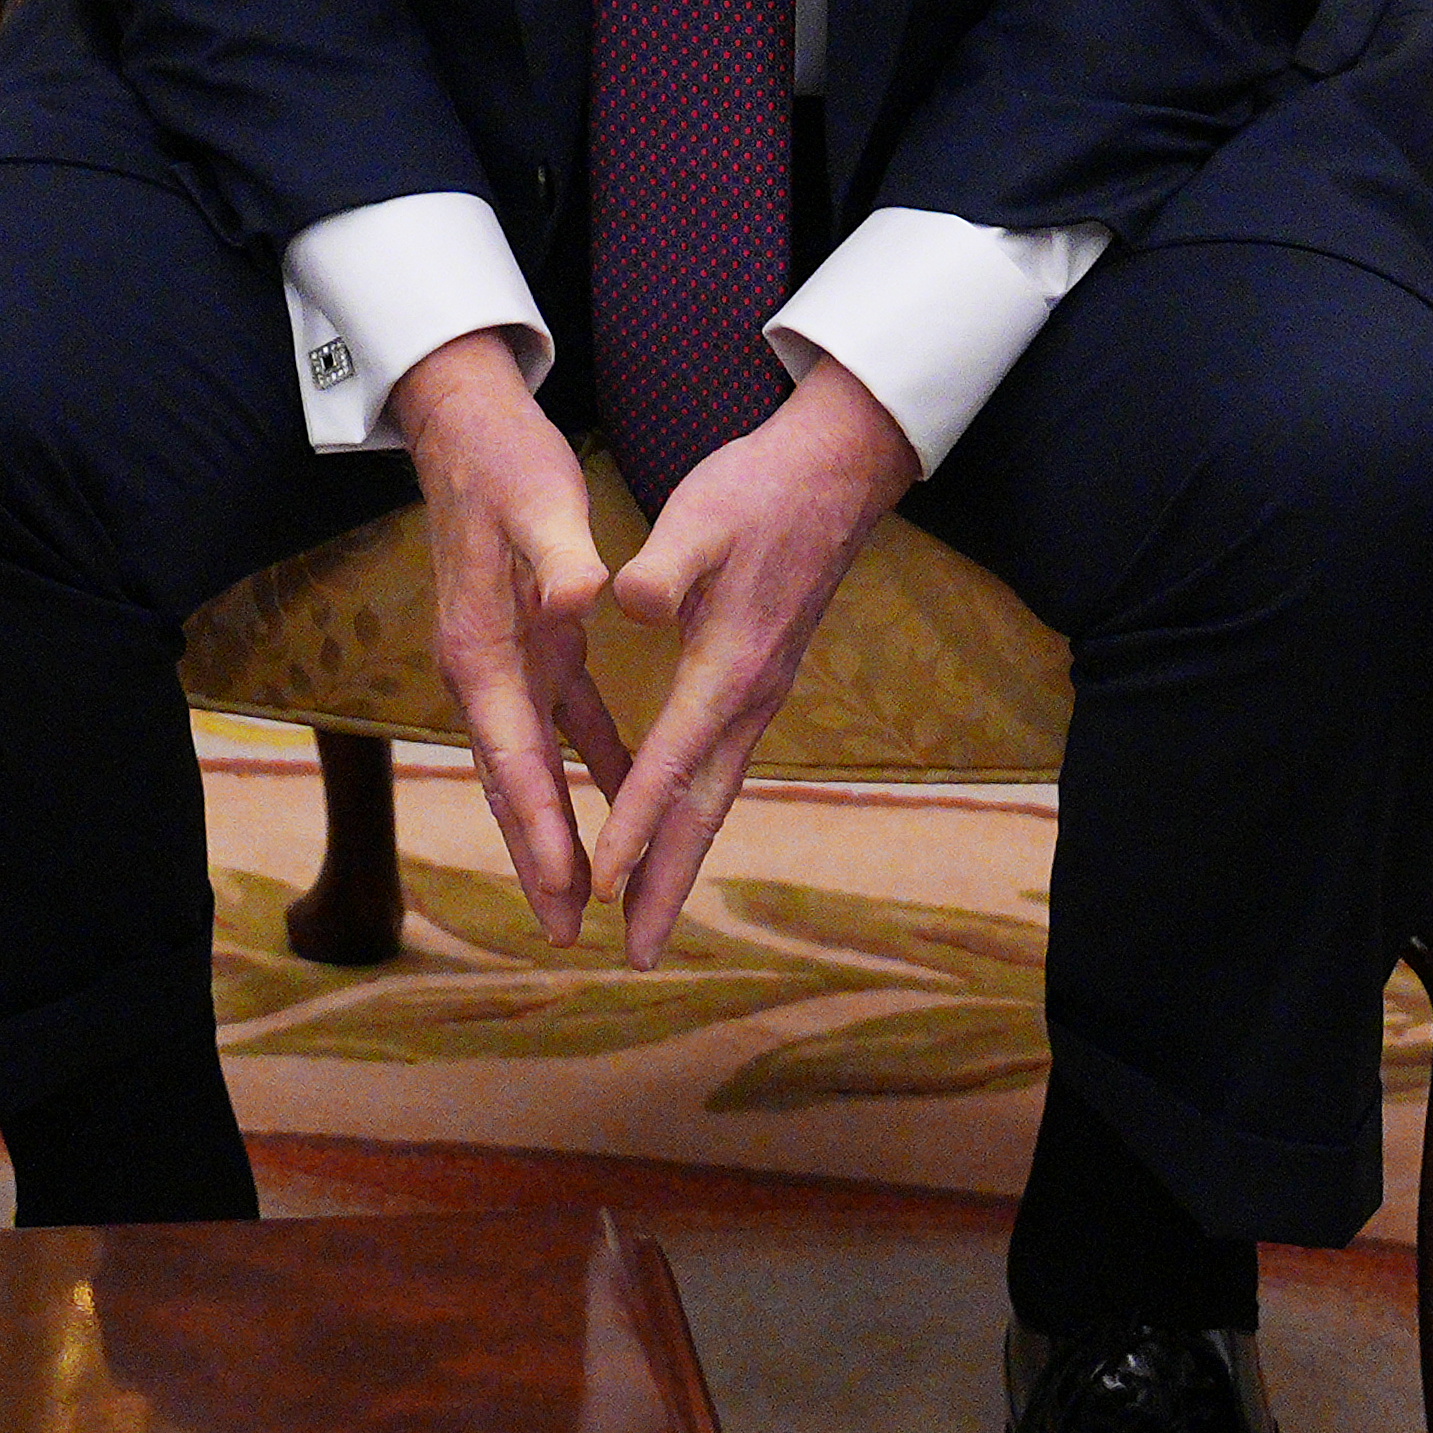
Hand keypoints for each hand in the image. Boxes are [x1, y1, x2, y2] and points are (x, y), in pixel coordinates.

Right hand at [394, 334, 633, 943]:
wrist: (469, 427)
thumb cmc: (506, 465)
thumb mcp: (539, 502)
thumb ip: (559, 555)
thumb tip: (580, 598)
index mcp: (481, 651)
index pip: (514, 758)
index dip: (539, 827)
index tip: (566, 887)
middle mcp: (483, 671)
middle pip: (511, 785)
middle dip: (537, 858)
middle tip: (563, 933)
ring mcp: (505, 663)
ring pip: (533, 766)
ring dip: (556, 828)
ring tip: (583, 899)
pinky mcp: (532, 645)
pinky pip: (564, 722)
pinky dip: (590, 765)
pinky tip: (624, 794)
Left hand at [585, 365, 917, 962]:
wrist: (834, 475)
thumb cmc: (758, 491)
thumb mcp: (701, 515)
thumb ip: (665, 565)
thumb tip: (630, 603)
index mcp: (727, 667)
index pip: (671, 763)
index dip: (634, 826)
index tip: (598, 884)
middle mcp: (749, 699)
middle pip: (704, 811)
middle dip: (667, 884)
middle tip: (637, 956)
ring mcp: (758, 697)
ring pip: (714, 798)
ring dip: (679, 861)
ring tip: (646, 922)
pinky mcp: (756, 684)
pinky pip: (718, 770)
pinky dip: (689, 815)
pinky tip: (667, 832)